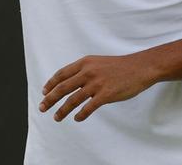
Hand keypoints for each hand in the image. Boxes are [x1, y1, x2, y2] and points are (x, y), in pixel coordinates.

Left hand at [39, 53, 157, 121]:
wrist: (139, 68)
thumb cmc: (119, 66)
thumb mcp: (98, 62)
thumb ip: (84, 70)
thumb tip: (70, 82)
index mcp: (85, 62)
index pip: (62, 74)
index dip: (50, 84)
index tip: (44, 92)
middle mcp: (88, 72)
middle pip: (63, 87)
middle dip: (50, 99)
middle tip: (42, 108)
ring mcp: (96, 83)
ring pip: (73, 99)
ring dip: (62, 110)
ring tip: (56, 117)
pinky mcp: (105, 94)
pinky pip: (88, 107)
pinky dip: (80, 114)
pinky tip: (76, 118)